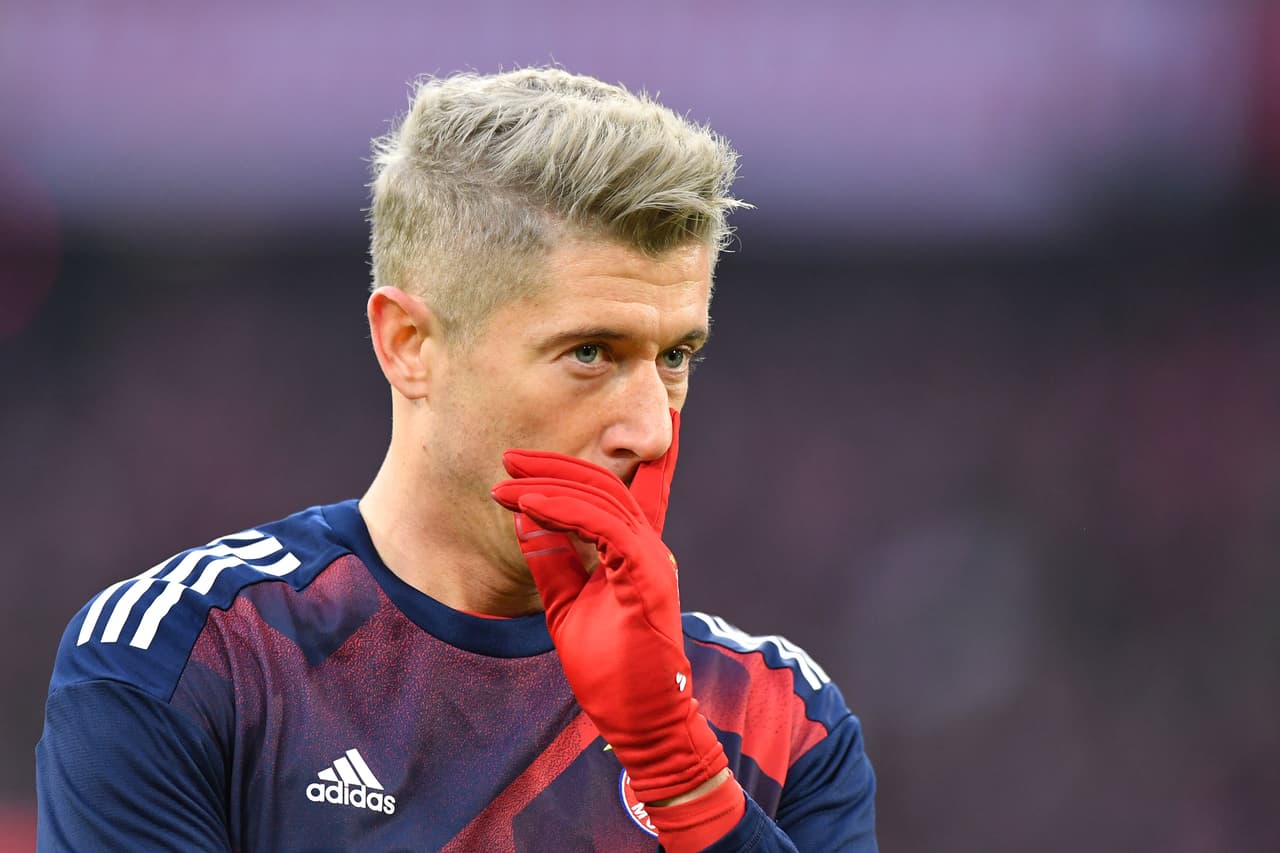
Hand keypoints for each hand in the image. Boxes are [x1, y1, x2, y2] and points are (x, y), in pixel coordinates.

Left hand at [490, 410, 727, 803]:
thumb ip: (553, 560)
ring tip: (505, 482)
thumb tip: (528, 517)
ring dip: (548, 485)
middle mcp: (650, 547)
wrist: (639, 719)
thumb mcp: (569, 604)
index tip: (644, 421)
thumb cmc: (610, 669)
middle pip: (606, 484)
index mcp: (638, 551)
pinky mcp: (645, 577)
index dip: (647, 454)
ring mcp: (651, 560)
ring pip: (602, 498)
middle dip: (555, 465)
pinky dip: (565, 511)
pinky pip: (603, 527)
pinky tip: (530, 505)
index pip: (641, 490)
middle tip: (509, 457)